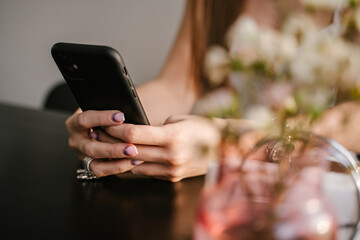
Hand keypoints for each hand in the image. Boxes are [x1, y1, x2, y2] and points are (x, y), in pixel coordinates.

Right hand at [65, 109, 140, 175]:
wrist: (99, 126)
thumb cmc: (105, 116)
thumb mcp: (104, 107)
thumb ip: (111, 110)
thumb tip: (129, 110)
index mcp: (75, 123)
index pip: (85, 120)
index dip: (102, 118)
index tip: (120, 116)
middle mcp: (77, 141)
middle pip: (90, 147)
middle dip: (112, 148)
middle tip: (131, 146)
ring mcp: (83, 155)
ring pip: (96, 164)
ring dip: (117, 161)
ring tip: (134, 155)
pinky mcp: (92, 165)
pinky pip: (103, 171)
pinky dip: (118, 167)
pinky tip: (133, 161)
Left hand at [94, 115, 220, 181]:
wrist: (221, 148)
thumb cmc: (201, 128)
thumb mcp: (179, 120)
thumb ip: (155, 127)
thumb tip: (134, 132)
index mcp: (173, 137)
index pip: (135, 134)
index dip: (117, 128)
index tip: (107, 123)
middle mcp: (171, 156)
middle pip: (131, 150)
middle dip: (112, 142)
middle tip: (100, 134)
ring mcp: (171, 170)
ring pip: (135, 165)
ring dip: (120, 156)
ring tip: (110, 146)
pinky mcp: (172, 178)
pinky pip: (146, 172)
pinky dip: (134, 165)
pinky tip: (127, 157)